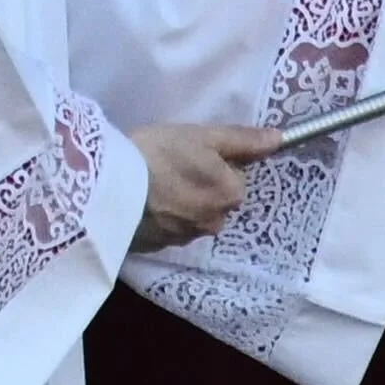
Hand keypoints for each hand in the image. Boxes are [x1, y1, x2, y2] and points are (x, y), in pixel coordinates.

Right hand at [128, 122, 280, 251]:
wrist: (105, 187)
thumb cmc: (160, 153)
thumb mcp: (204, 137)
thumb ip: (244, 140)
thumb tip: (278, 140)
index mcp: (230, 196)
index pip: (235, 178)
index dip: (216, 162)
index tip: (191, 154)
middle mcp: (213, 223)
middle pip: (216, 200)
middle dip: (200, 185)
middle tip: (170, 167)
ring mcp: (183, 239)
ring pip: (193, 216)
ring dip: (181, 202)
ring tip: (152, 184)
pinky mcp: (156, 248)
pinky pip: (168, 229)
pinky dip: (161, 217)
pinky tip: (142, 202)